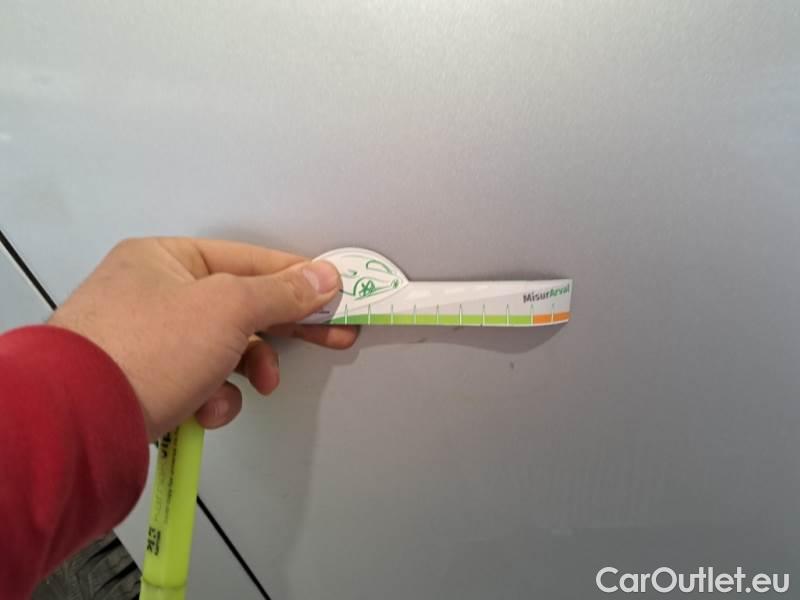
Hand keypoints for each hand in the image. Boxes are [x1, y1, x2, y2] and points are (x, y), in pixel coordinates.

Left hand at [48, 237, 356, 440]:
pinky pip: (200, 382)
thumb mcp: (227, 308)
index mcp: (165, 259)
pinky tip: (204, 408)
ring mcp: (149, 341)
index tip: (334, 291)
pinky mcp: (148, 382)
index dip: (297, 276)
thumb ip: (281, 292)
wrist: (81, 423)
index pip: (249, 260)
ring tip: (256, 385)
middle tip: (332, 336)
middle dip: (283, 330)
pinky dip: (212, 398)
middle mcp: (154, 294)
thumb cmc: (144, 350)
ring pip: (224, 350)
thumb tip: (322, 277)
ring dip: (246, 371)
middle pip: (241, 306)